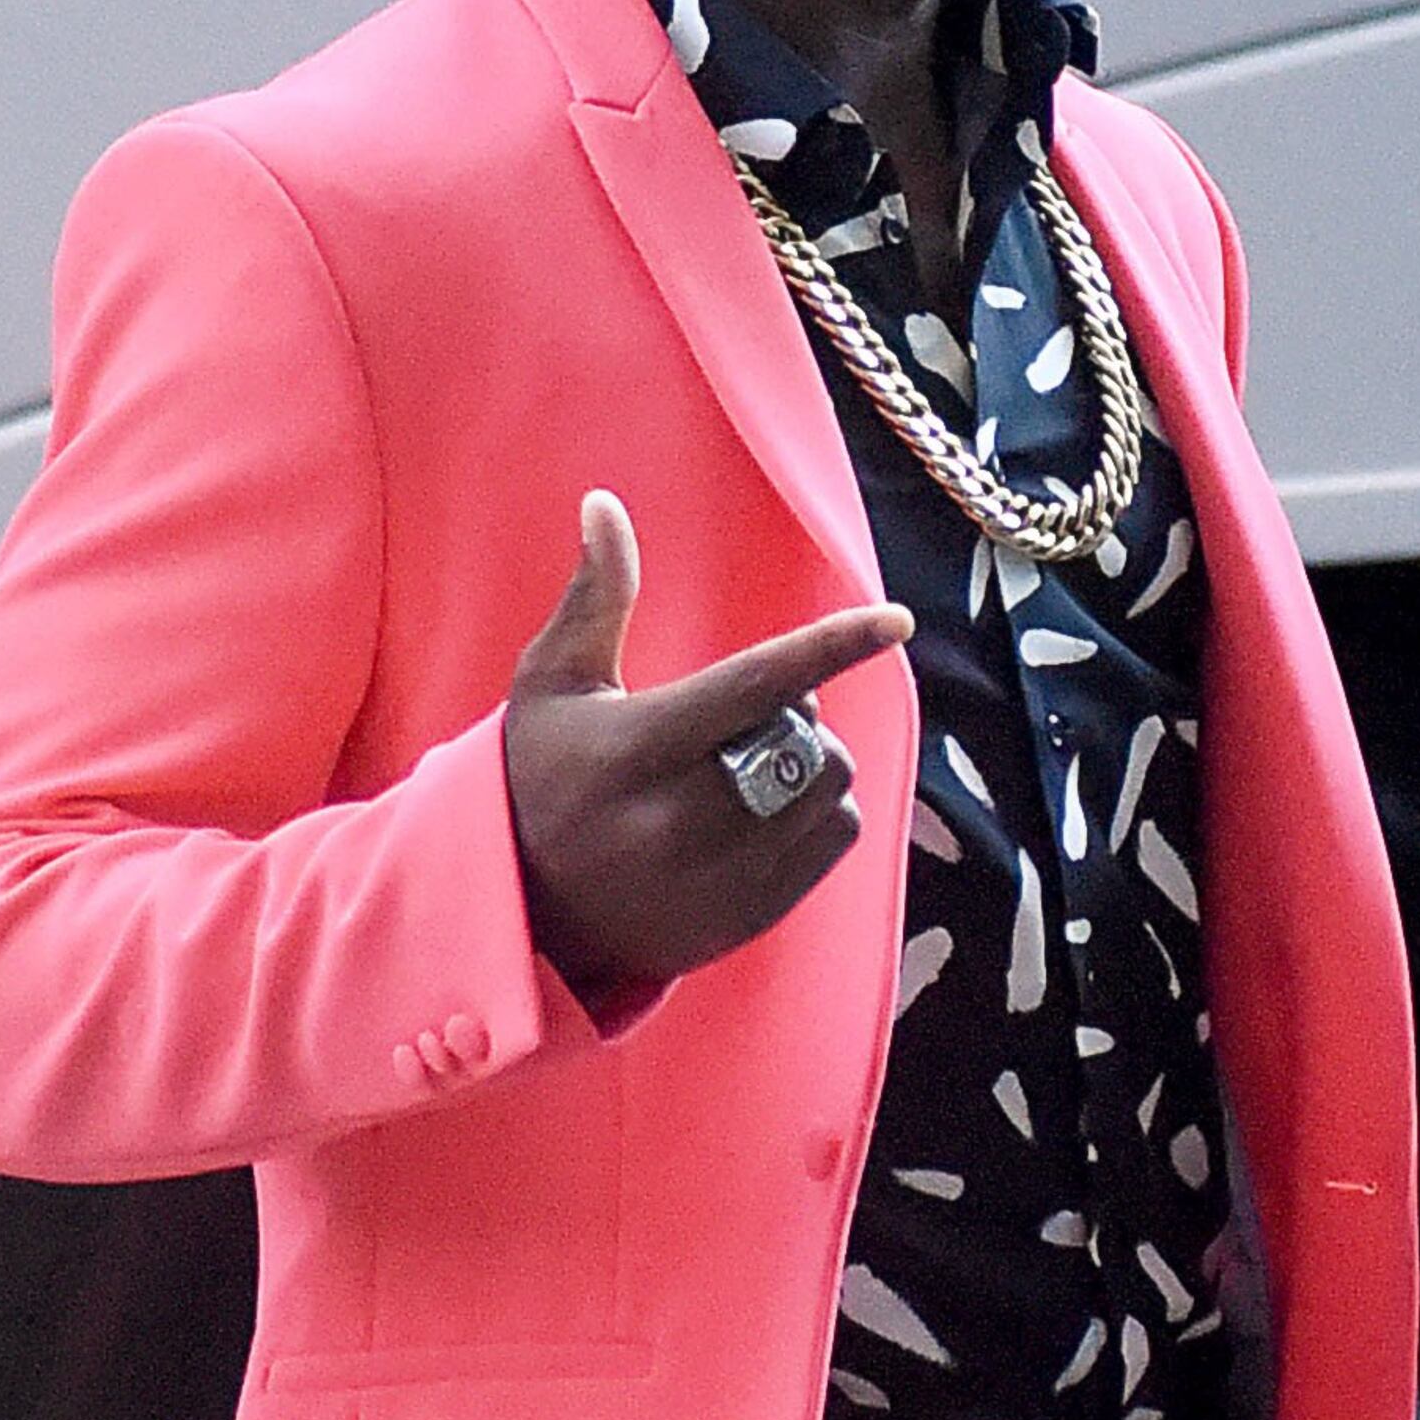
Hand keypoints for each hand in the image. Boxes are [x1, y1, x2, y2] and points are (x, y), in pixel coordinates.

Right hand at [505, 490, 909, 996]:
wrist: (526, 911)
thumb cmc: (539, 778)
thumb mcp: (550, 685)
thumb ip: (593, 597)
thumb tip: (604, 504)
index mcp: (636, 748)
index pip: (754, 685)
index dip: (830, 646)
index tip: (893, 620)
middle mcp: (680, 818)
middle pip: (807, 740)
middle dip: (800, 710)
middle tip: (752, 713)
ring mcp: (718, 875)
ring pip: (831, 791)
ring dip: (816, 761)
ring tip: (761, 760)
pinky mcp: (746, 915)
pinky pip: (836, 842)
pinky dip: (825, 812)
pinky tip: (774, 808)